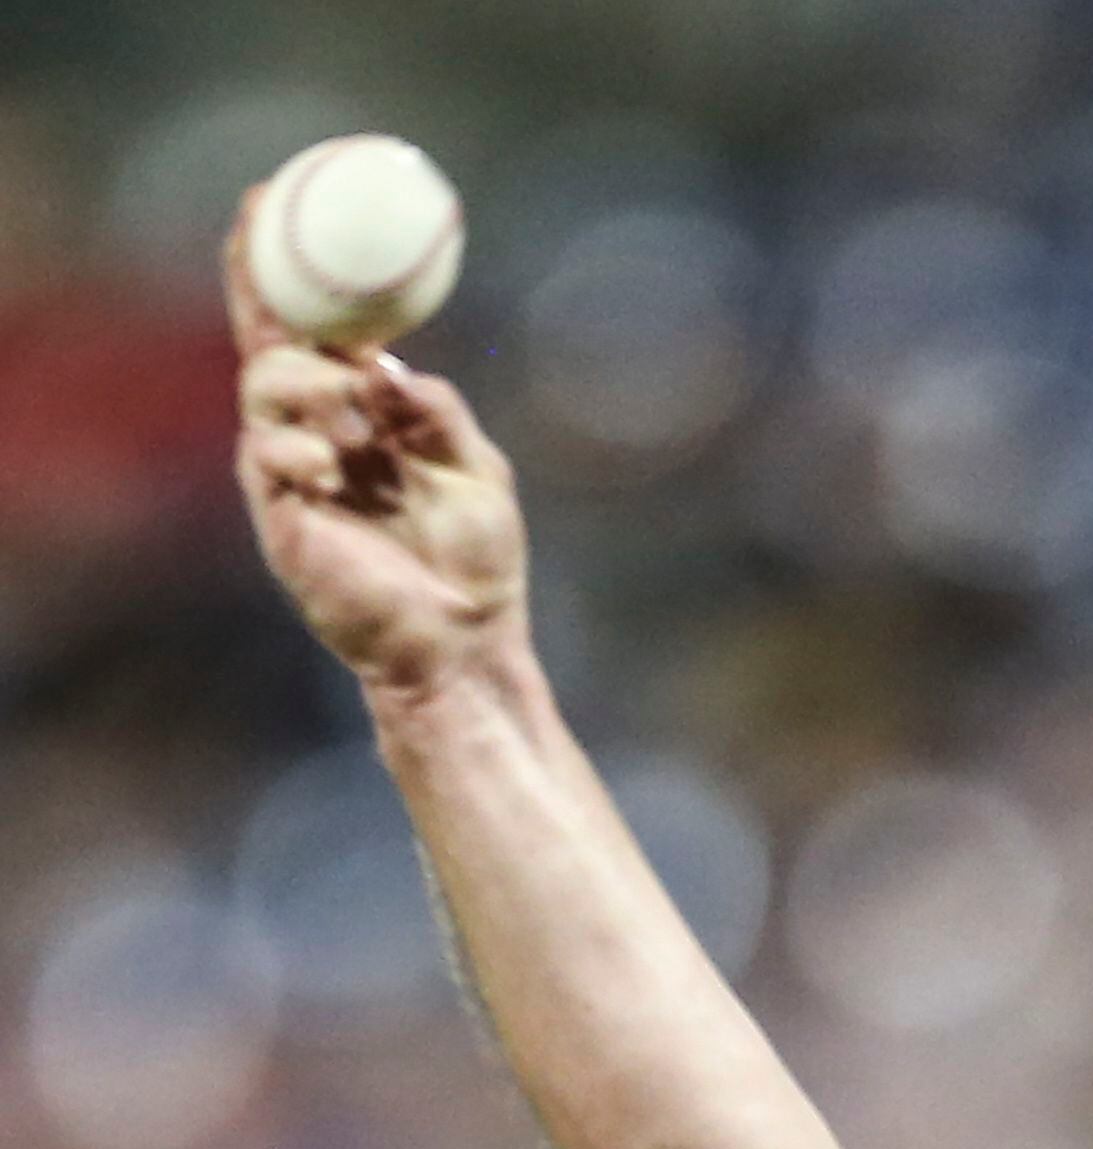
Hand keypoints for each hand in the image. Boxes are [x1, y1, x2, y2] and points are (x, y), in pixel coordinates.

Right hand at [226, 197, 527, 698]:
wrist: (465, 648)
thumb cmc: (476, 568)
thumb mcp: (476, 469)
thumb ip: (436, 411)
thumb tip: (387, 368)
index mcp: (362, 418)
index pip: (314, 330)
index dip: (288, 270)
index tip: (268, 203)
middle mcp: (318, 436)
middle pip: (269, 345)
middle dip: (264, 296)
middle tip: (281, 268)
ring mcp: (293, 477)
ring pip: (262, 390)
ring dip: (303, 382)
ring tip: (346, 410)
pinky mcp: (283, 522)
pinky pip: (264, 458)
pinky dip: (295, 448)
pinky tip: (331, 466)